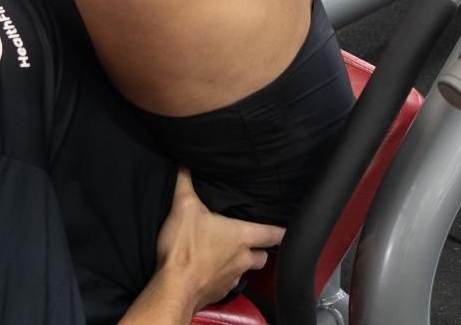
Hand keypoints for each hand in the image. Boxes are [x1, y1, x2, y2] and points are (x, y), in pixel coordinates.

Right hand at [154, 170, 285, 311]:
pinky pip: (229, 284)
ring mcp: (232, 279)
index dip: (281, 231)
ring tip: (228, 254)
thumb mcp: (183, 206)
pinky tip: (210, 270)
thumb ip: (185, 182)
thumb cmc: (184, 247)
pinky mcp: (219, 294)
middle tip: (250, 240)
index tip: (288, 231)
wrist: (173, 289)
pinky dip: (224, 277)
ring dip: (242, 263)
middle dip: (259, 249)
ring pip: (246, 271)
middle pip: (262, 256)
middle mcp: (242, 259)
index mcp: (240, 236)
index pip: (271, 233)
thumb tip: (183, 165)